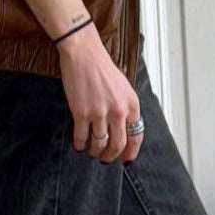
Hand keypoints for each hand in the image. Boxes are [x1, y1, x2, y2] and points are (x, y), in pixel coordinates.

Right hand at [56, 24, 142, 162]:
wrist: (84, 54)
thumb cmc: (102, 67)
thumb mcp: (124, 87)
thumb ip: (126, 108)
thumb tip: (124, 129)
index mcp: (132, 104)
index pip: (136, 136)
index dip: (131, 152)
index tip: (126, 158)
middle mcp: (118, 111)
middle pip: (118, 145)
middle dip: (112, 156)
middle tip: (106, 159)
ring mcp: (100, 113)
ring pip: (100, 144)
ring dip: (95, 152)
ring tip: (91, 152)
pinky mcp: (82, 113)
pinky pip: (82, 137)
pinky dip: (80, 144)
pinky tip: (79, 144)